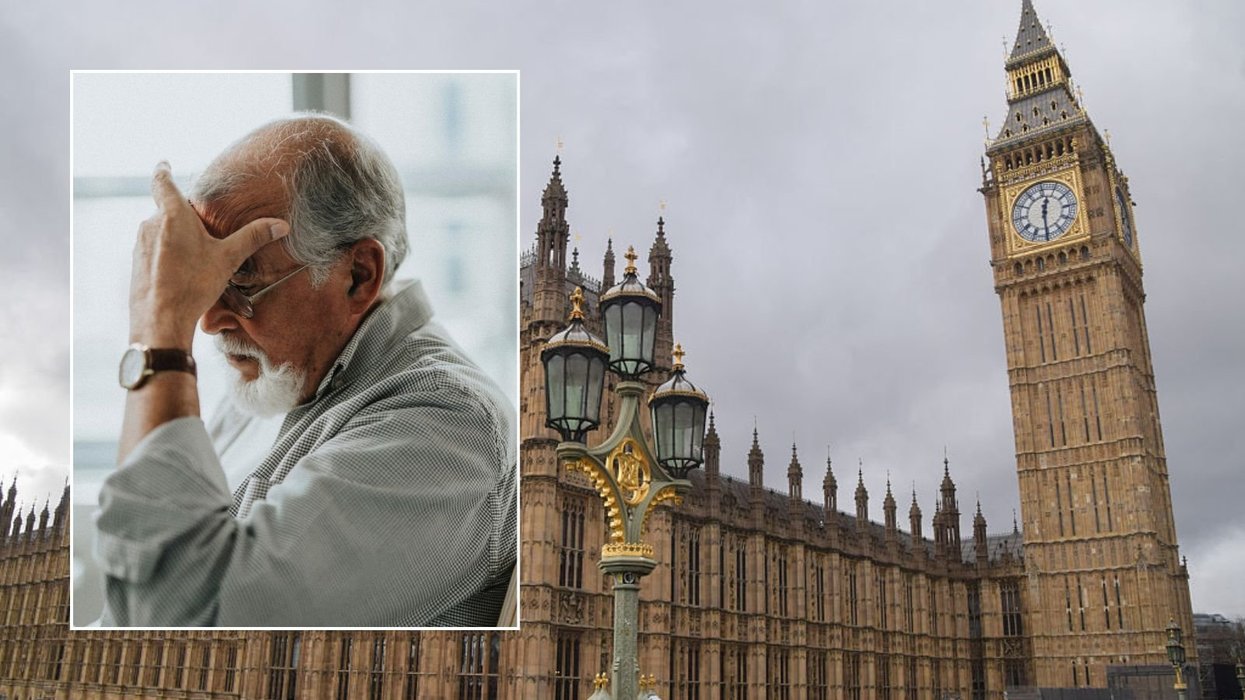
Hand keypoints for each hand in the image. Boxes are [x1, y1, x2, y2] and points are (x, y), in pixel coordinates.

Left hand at [129, 162, 288, 348]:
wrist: (161, 319)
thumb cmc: (194, 284)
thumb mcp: (228, 258)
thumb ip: (253, 237)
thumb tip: (281, 225)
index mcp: (172, 215)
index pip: (162, 181)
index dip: (163, 170)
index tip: (164, 163)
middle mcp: (150, 225)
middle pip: (167, 211)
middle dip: (184, 218)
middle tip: (204, 231)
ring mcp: (140, 245)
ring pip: (160, 233)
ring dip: (176, 239)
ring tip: (197, 260)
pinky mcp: (136, 264)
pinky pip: (154, 251)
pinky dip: (167, 256)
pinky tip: (183, 276)